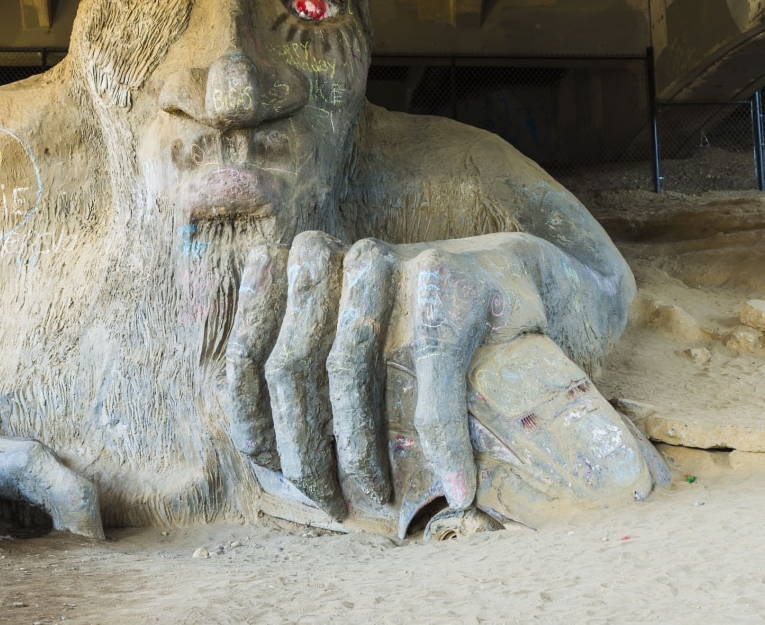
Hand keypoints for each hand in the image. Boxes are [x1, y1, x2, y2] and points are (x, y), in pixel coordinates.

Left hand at [225, 231, 552, 523]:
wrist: (516, 276)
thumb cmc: (424, 325)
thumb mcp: (355, 344)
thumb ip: (304, 378)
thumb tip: (261, 456)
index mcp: (299, 272)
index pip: (248, 358)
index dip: (253, 425)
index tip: (277, 477)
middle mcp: (335, 261)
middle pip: (289, 367)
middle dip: (304, 450)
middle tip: (330, 503)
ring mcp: (392, 265)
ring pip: (346, 367)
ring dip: (360, 449)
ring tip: (378, 496)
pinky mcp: (447, 284)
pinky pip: (432, 369)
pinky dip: (445, 437)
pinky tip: (456, 485)